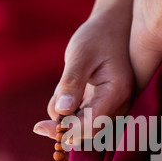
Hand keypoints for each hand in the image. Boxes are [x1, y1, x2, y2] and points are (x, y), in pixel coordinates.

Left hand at [33, 0, 134, 141]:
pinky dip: (72, 116)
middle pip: (90, 133)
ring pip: (88, 129)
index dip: (67, 131)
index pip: (92, 124)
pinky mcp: (109, 107)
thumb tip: (61, 112)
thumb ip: (71, 84)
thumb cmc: (97, 37)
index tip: (39, 127)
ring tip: (60, 93)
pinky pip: (88, 121)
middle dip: (64, 131)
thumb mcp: (79, 55)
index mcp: (117, 92)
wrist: (113, 27)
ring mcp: (117, 108)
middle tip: (39, 125)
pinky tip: (65, 96)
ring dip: (67, 122)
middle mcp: (122, 104)